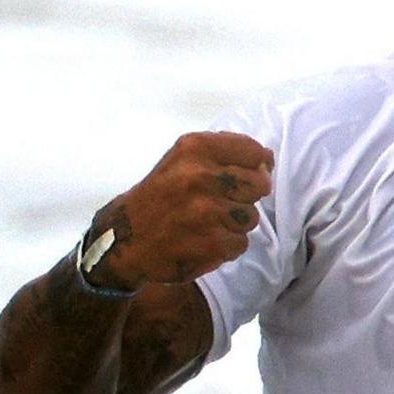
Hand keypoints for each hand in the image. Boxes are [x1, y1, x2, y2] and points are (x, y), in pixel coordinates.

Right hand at [86, 132, 274, 287]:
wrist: (125, 239)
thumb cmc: (160, 195)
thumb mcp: (182, 160)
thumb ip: (224, 154)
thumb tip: (268, 159)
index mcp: (195, 148)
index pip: (255, 152)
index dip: (256, 166)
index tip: (243, 175)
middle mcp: (201, 176)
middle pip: (259, 185)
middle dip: (245, 196)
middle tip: (219, 203)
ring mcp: (207, 212)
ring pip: (251, 217)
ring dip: (234, 223)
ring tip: (205, 223)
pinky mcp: (212, 243)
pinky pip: (241, 243)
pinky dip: (225, 246)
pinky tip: (202, 240)